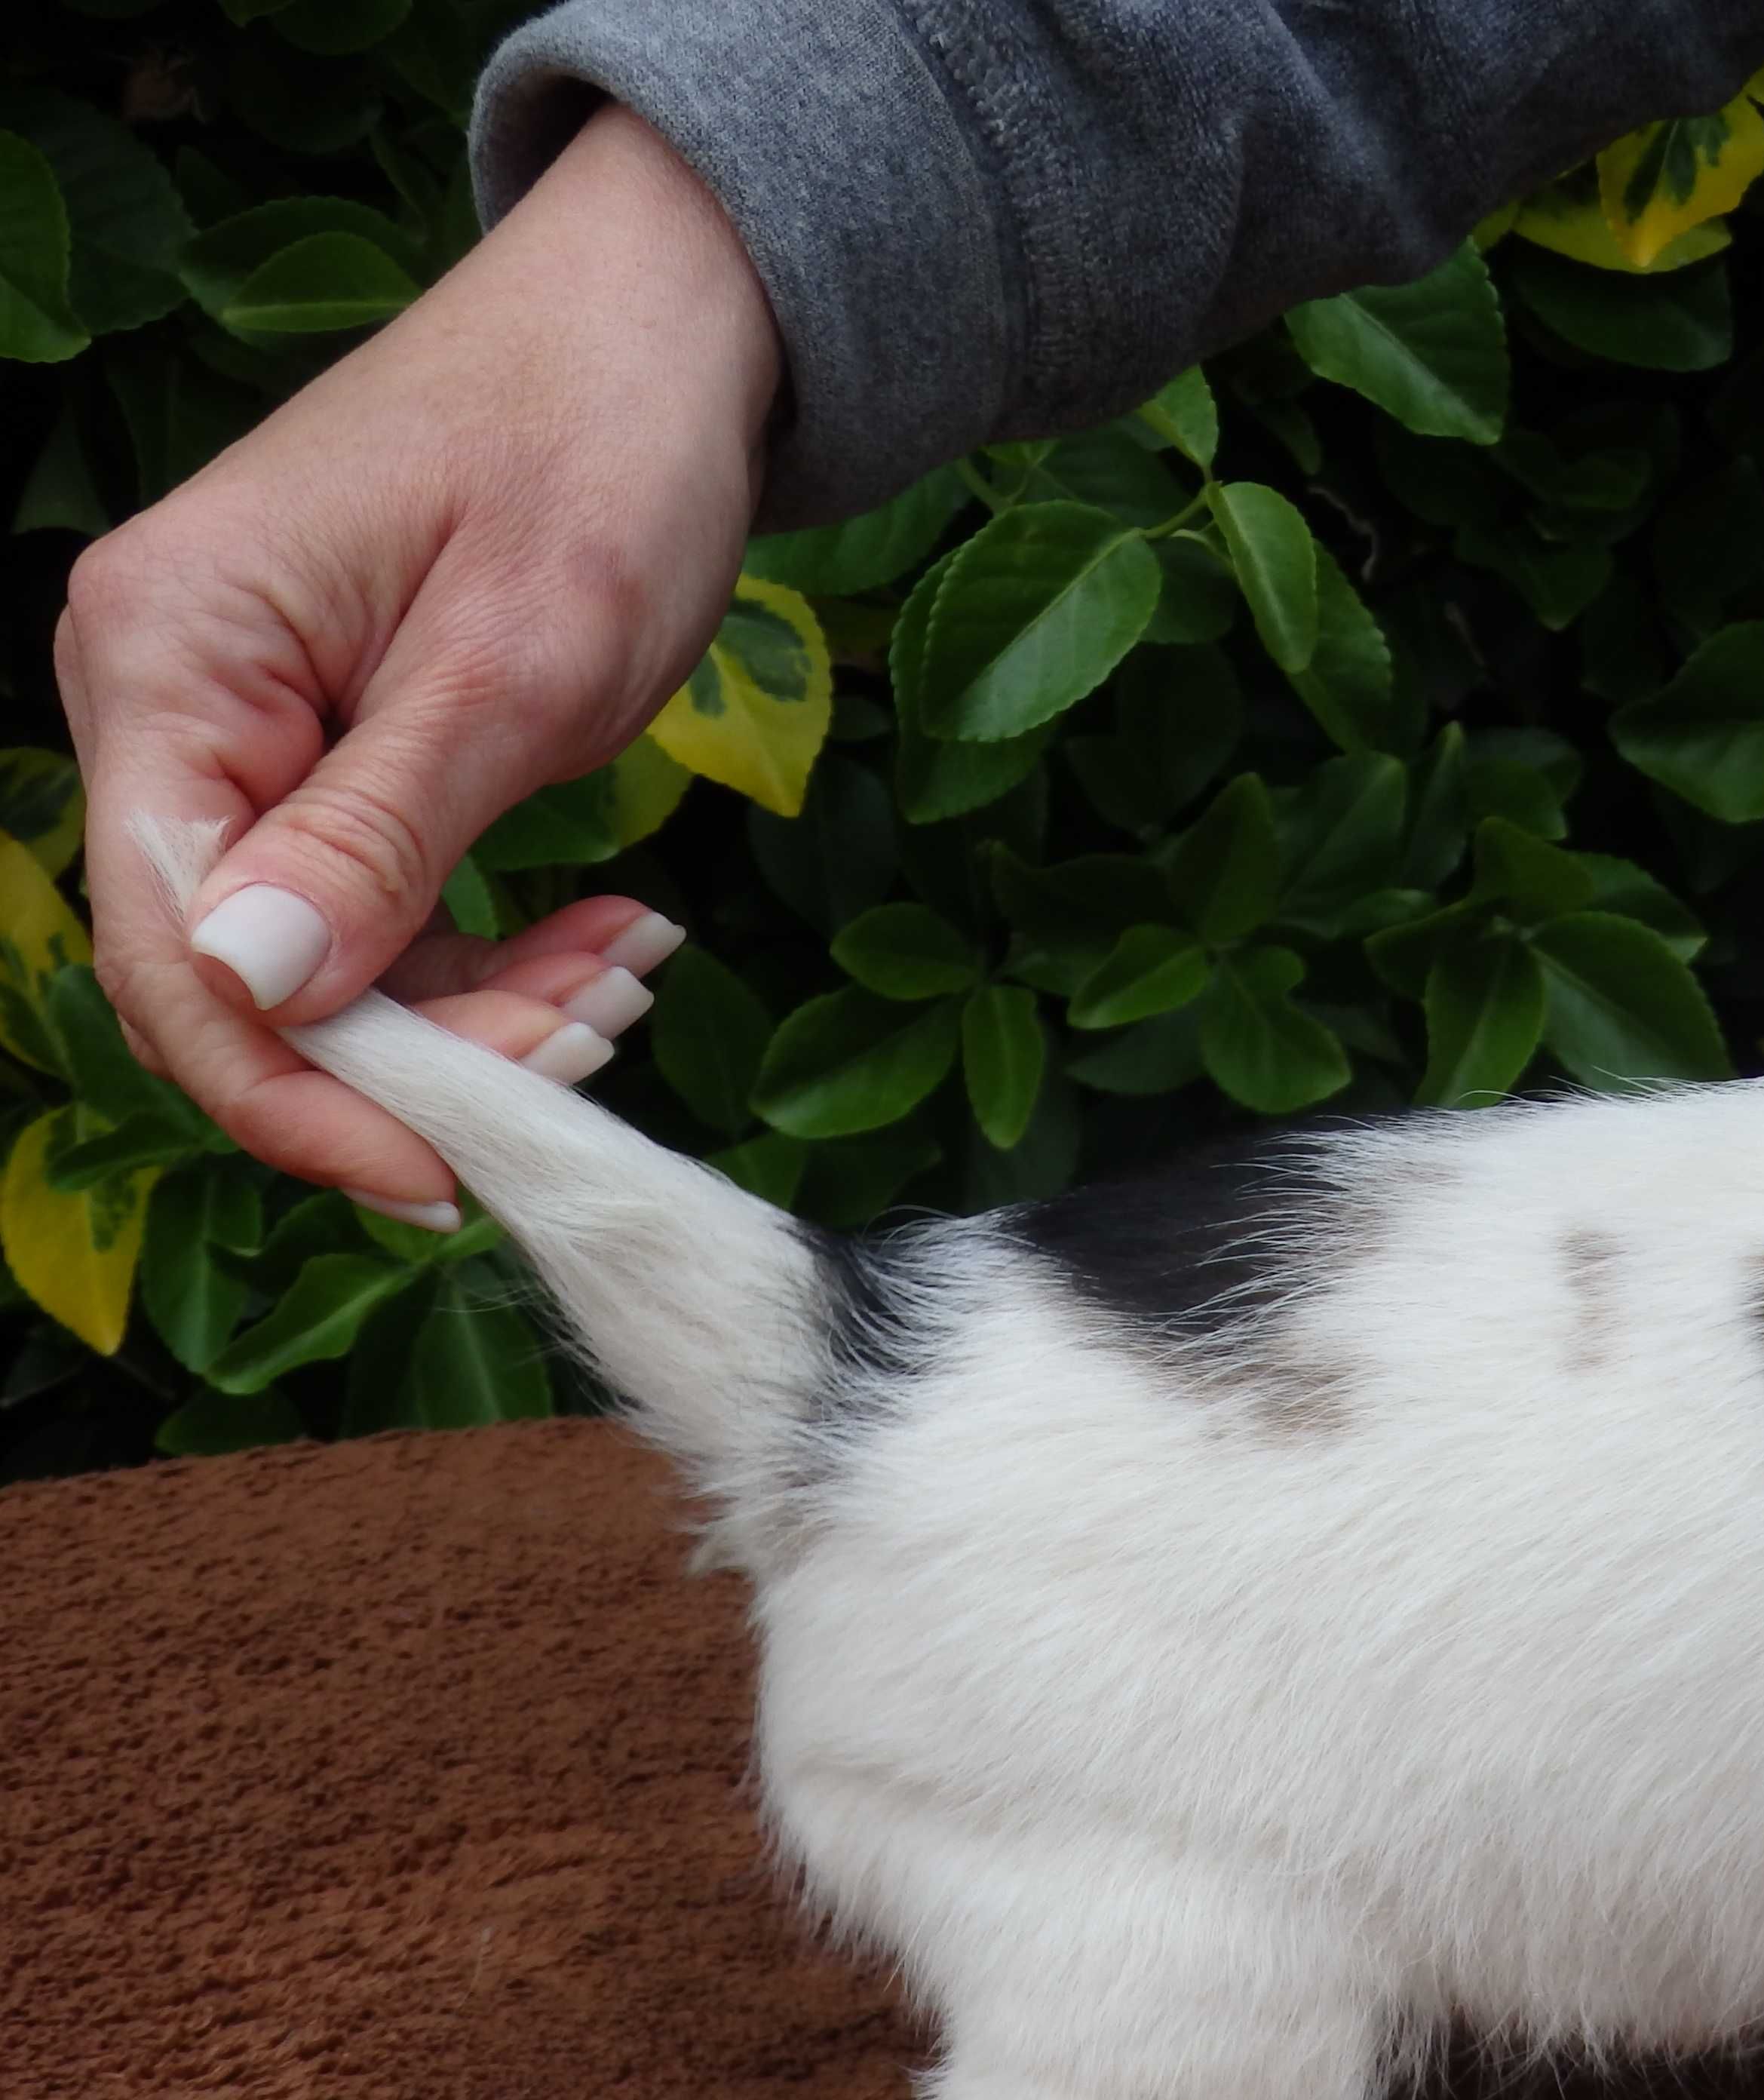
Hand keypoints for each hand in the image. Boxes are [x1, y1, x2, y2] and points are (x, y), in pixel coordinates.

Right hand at [54, 102, 782, 1213]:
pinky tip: (612, 942)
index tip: (445, 1174)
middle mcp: (169, 698)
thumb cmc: (598, 445)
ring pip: (328, 961)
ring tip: (629, 978)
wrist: (665, 328)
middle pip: (245, 974)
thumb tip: (254, 986)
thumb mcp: (514, 660)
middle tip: (594, 1044)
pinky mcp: (332, 753)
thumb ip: (379, 833)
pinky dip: (495, 957)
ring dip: (479, 1011)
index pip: (178, 952)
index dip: (302, 1094)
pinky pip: (383, 911)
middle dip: (418, 1053)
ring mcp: (246, 728)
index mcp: (166, 658)